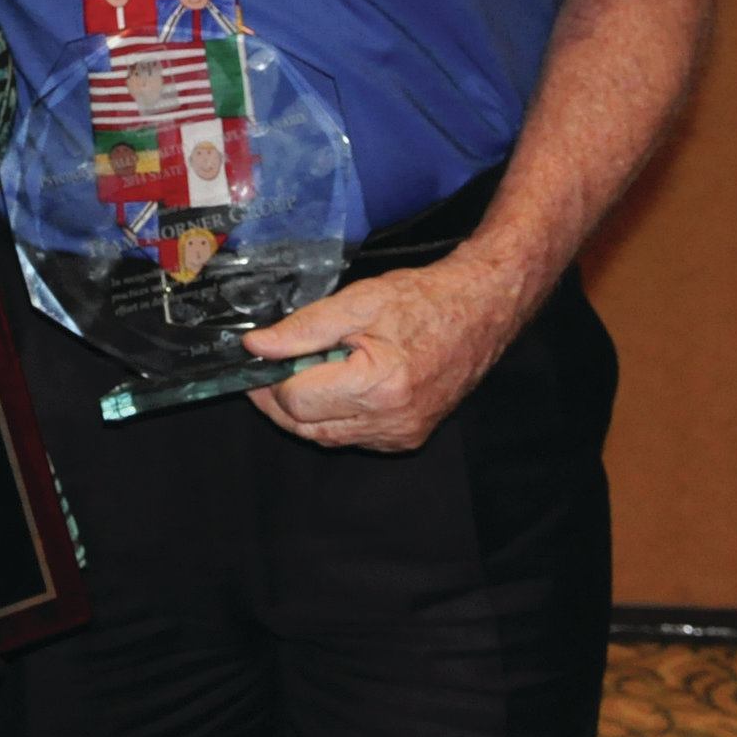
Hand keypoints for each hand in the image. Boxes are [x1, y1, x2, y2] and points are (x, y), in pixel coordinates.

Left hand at [241, 245, 526, 450]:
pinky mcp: (408, 438)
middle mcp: (391, 421)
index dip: (269, 379)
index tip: (257, 357)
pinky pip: (353, 436)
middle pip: (307, 427)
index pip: (297, 399)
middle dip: (278, 401)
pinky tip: (333, 385)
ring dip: (305, 411)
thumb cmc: (422, 299)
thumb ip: (303, 329)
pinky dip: (333, 416)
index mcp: (378, 386)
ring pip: (327, 437)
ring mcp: (402, 434)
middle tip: (265, 369)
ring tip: (299, 372)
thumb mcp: (357, 302)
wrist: (480, 311)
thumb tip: (256, 347)